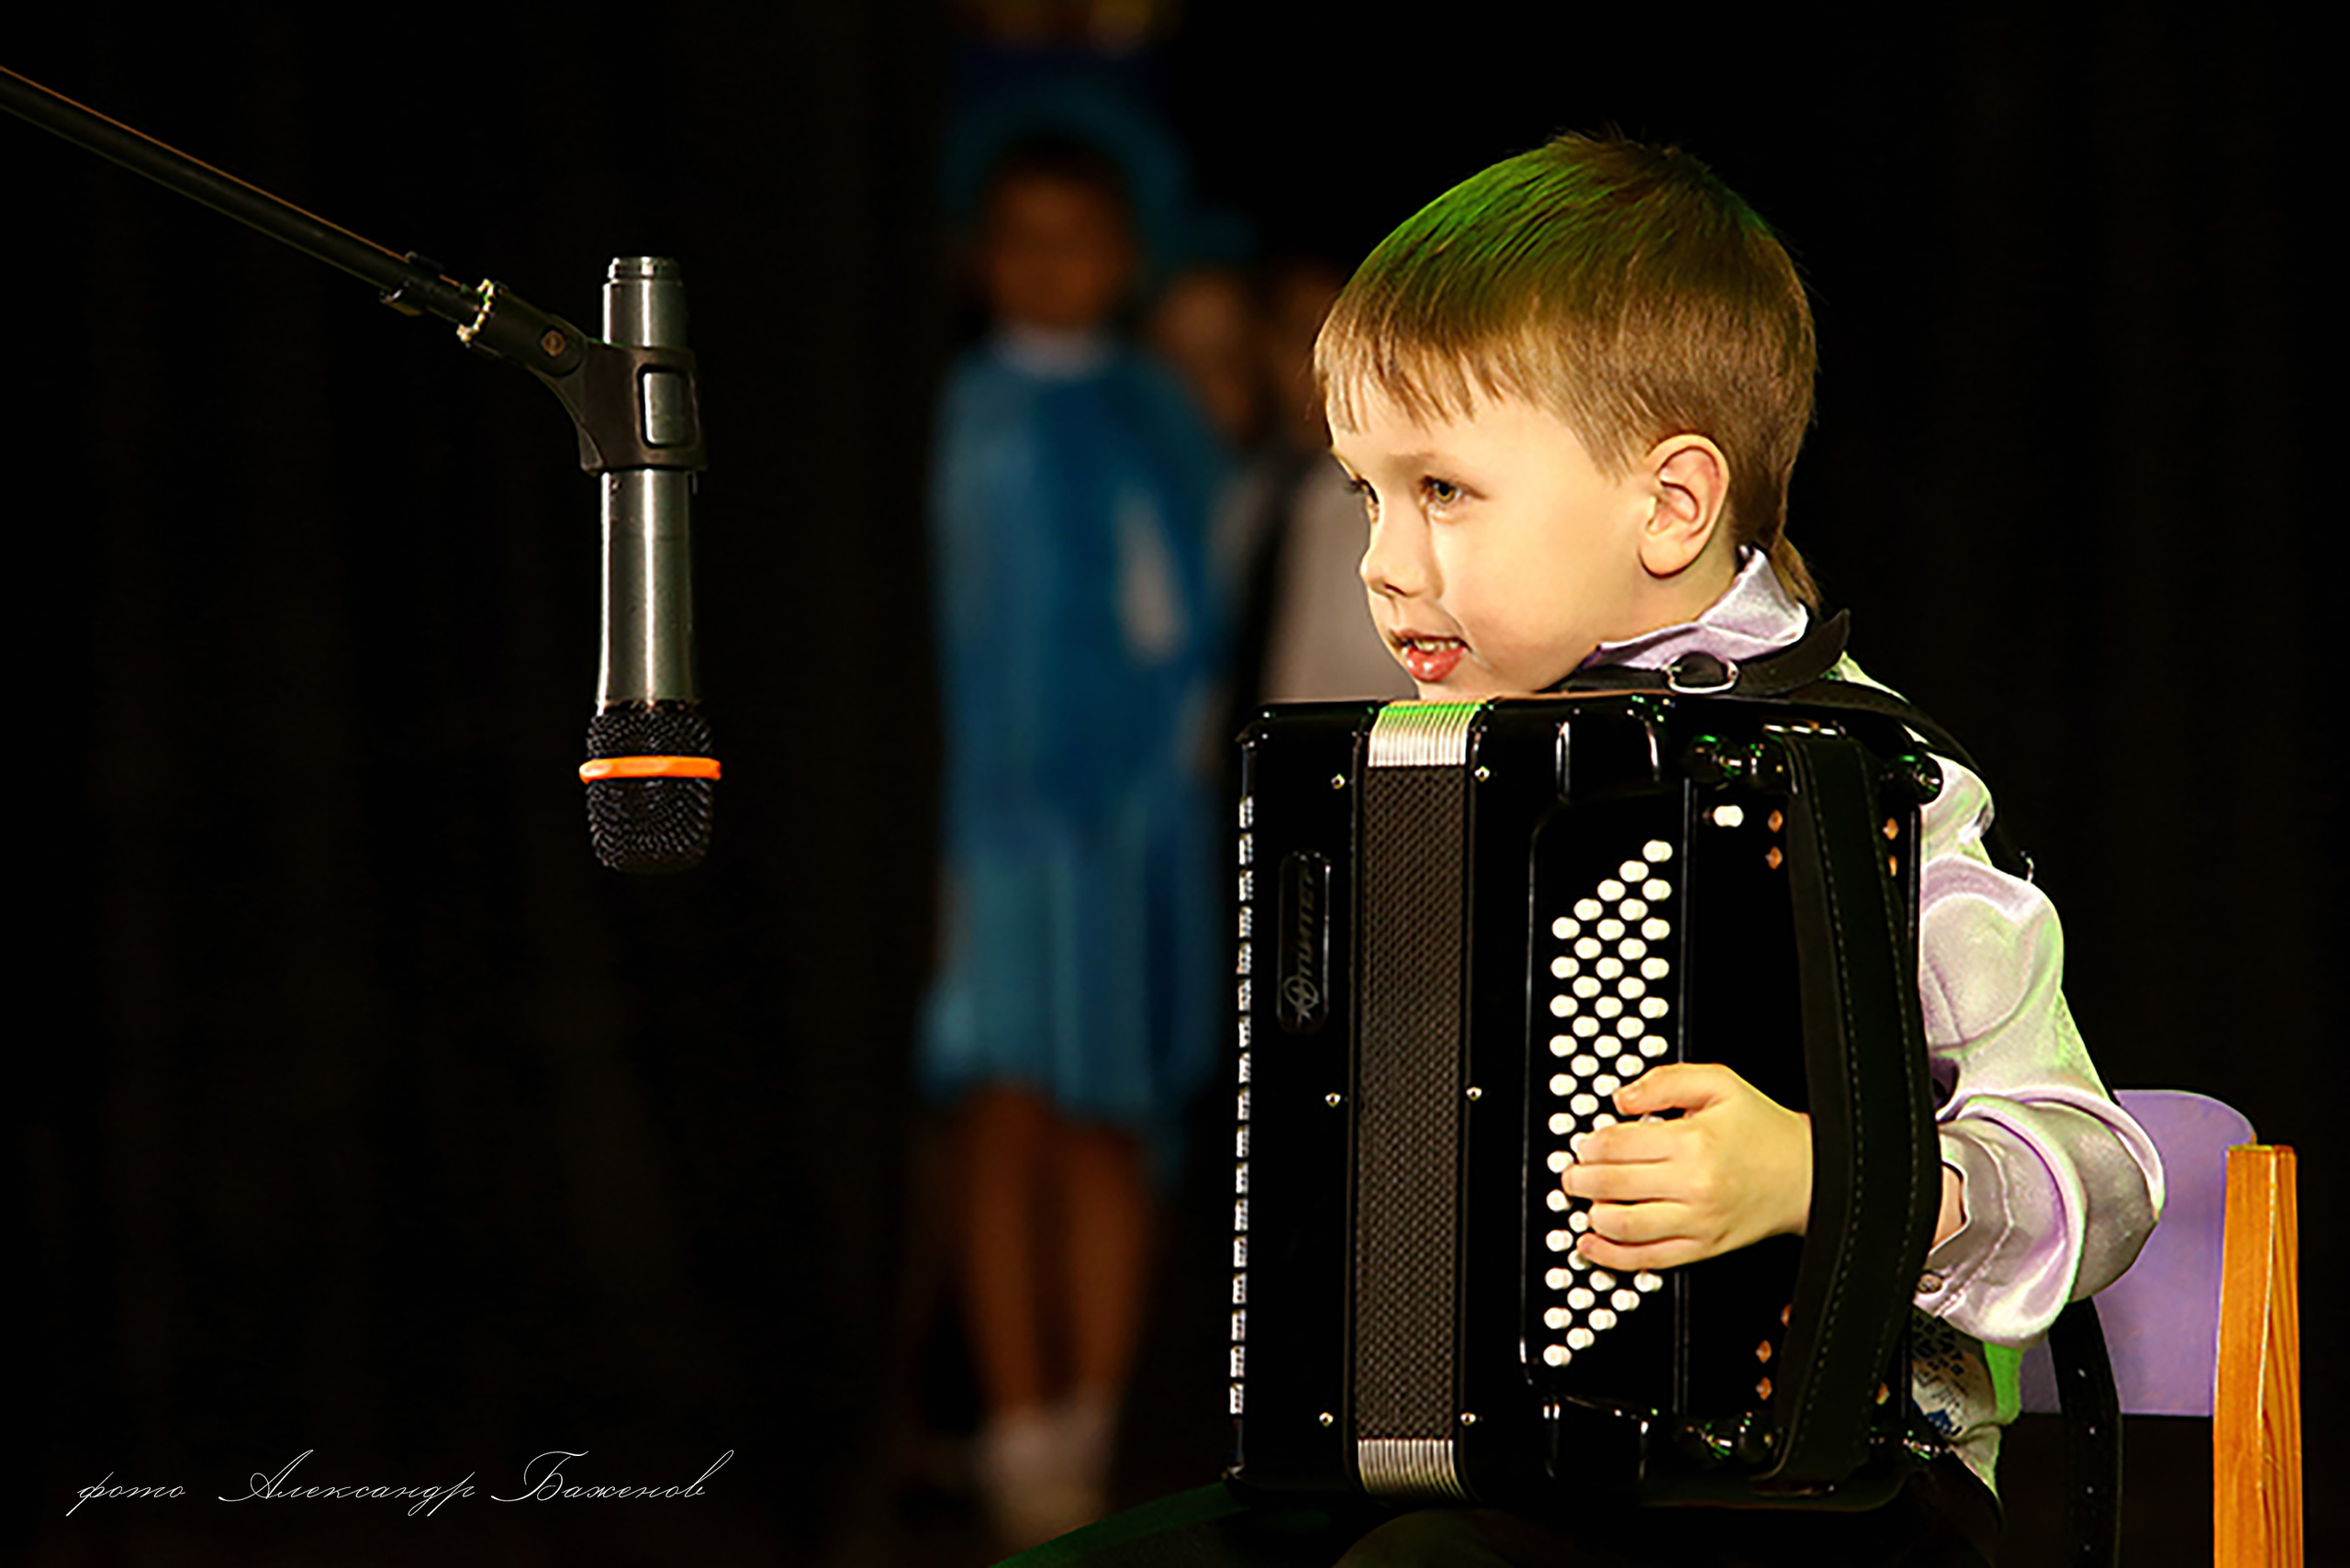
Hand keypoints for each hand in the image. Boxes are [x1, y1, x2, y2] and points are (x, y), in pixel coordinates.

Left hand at [1558, 1063, 1810, 1270]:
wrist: (1808, 1175)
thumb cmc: (1762, 1130)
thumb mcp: (1719, 1084)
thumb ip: (1665, 1082)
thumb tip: (1621, 1099)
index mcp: (1692, 1142)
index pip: (1619, 1146)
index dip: (1590, 1146)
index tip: (1583, 1146)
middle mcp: (1693, 1185)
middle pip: (1613, 1186)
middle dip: (1580, 1180)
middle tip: (1571, 1174)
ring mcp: (1697, 1222)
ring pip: (1624, 1226)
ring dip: (1591, 1216)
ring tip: (1583, 1202)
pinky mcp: (1702, 1248)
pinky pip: (1648, 1259)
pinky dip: (1612, 1256)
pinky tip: (1592, 1245)